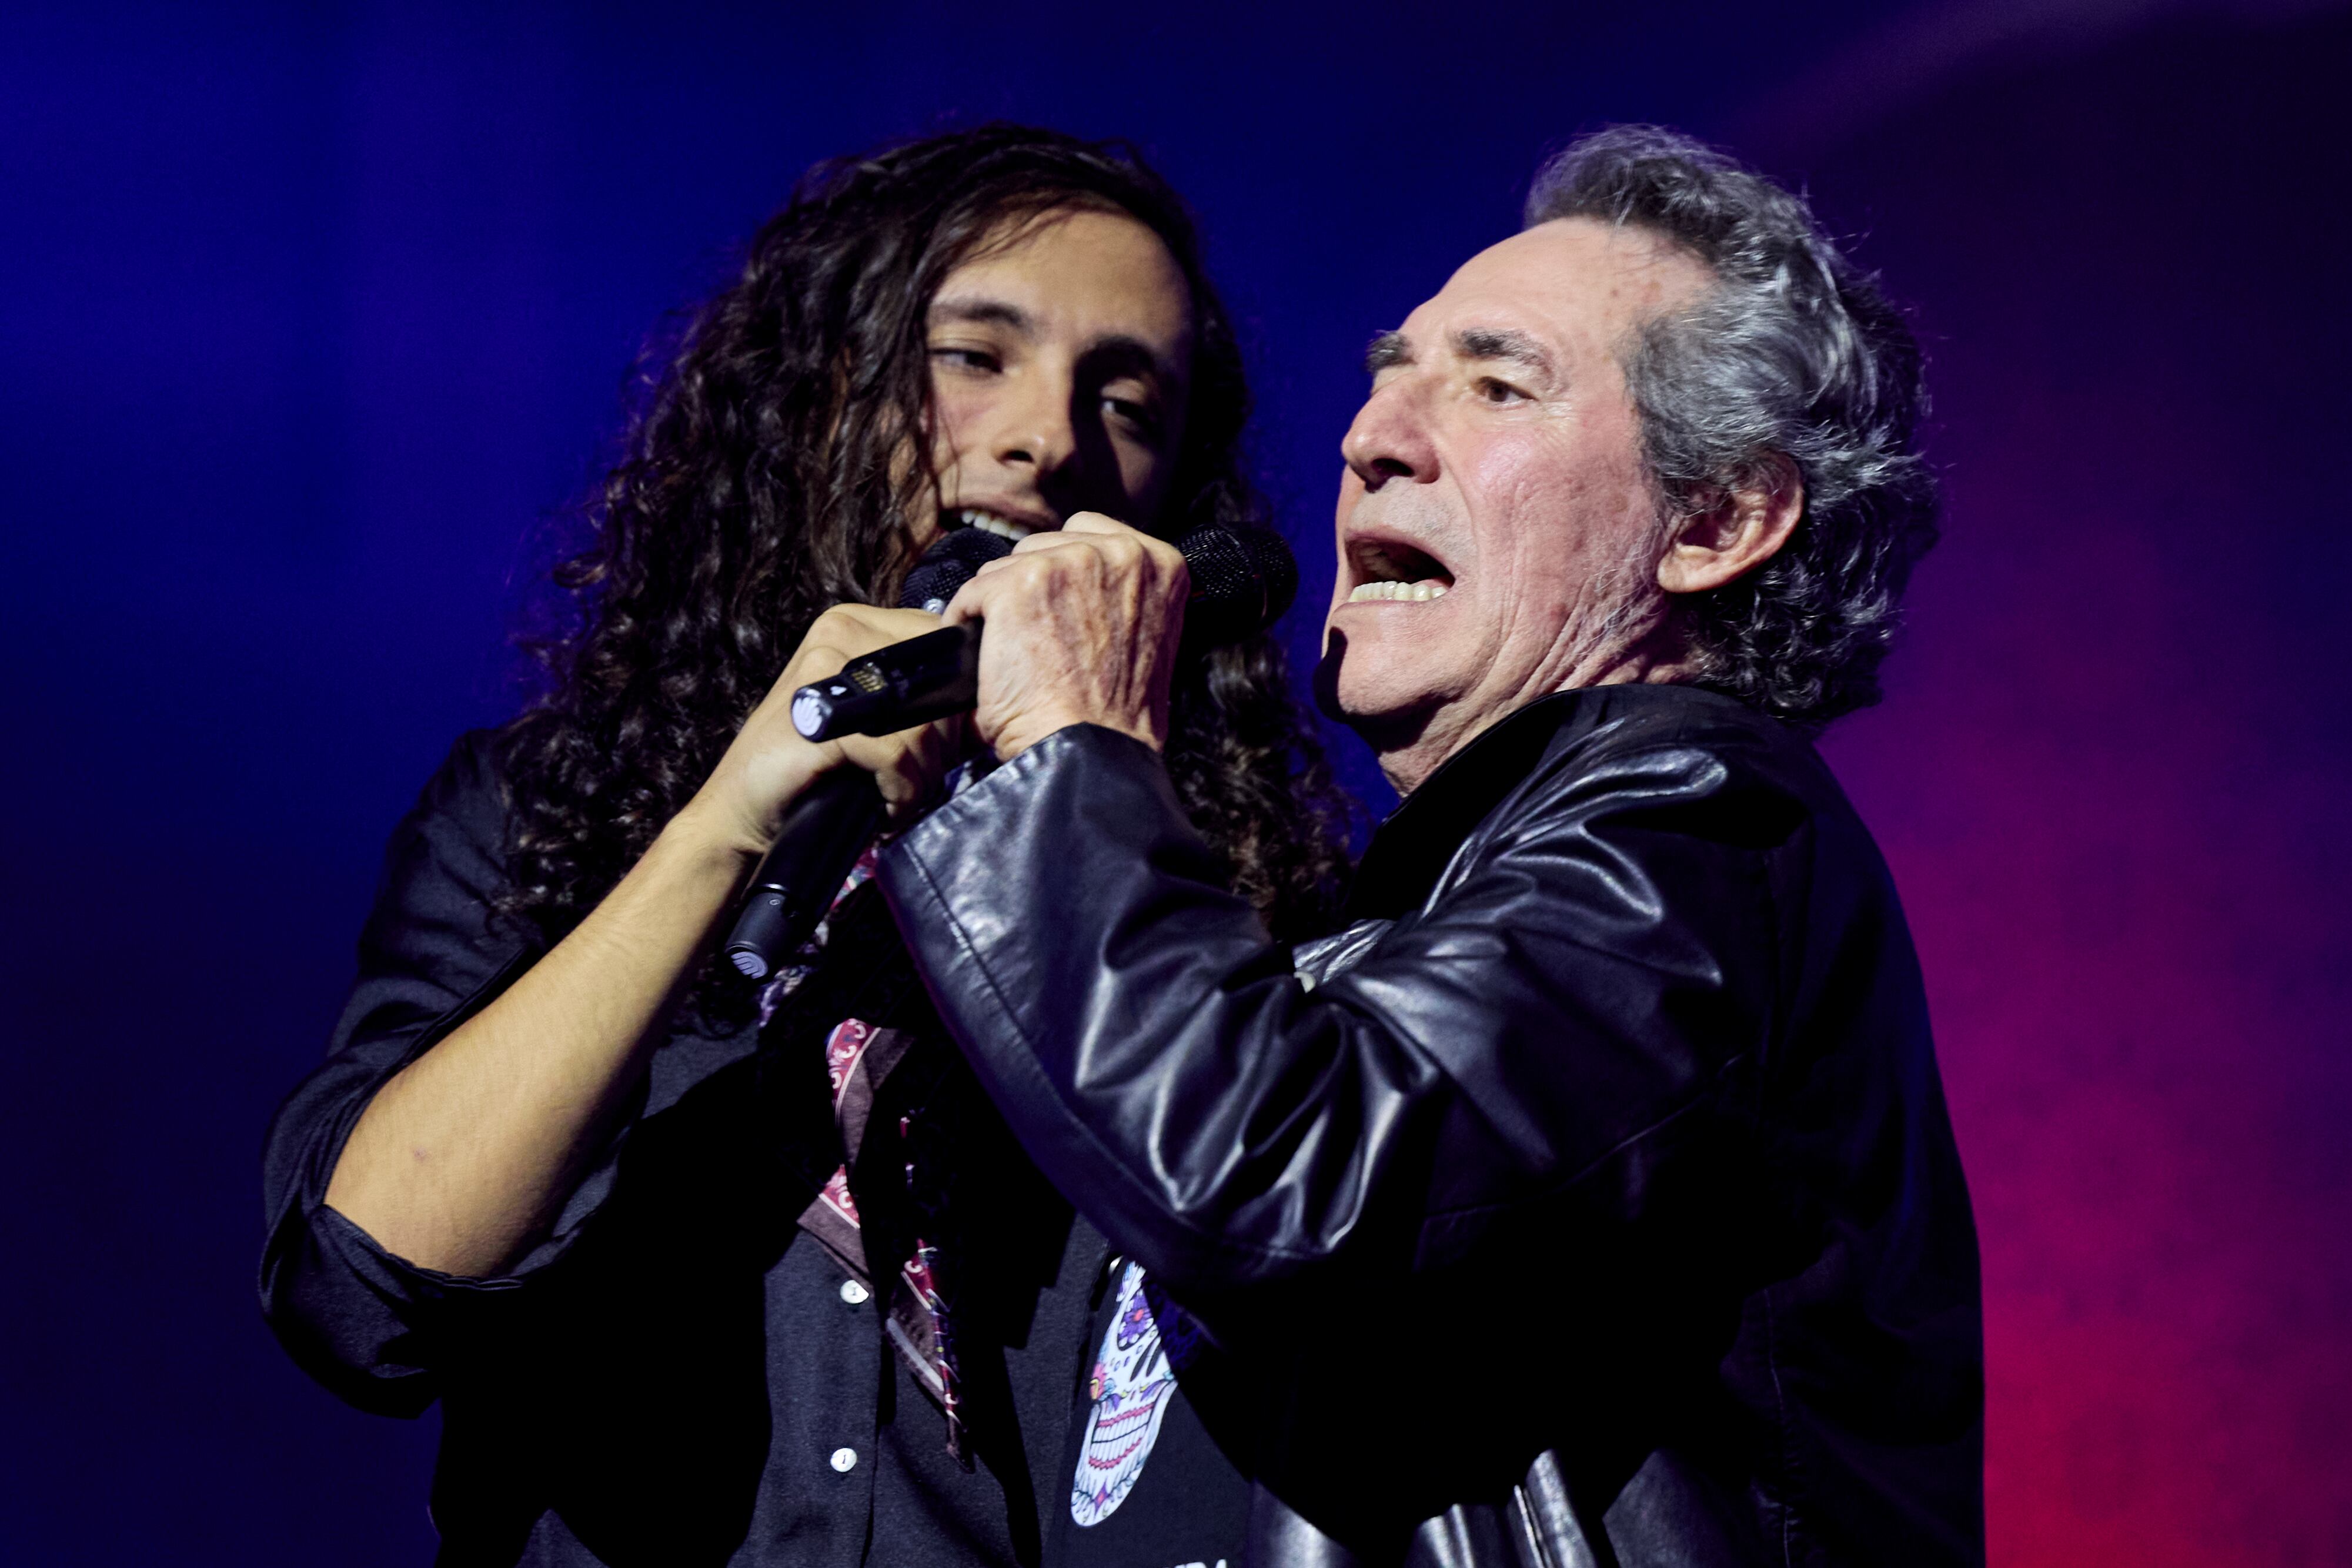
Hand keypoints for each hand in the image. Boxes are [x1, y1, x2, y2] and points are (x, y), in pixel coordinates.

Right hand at [682, 604, 967, 855]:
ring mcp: (826, 668)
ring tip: (896, 797)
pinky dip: (900, 793)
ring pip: (923, 725)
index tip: (939, 746)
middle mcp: (840, 633)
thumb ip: (915, 697)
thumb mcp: (869, 717)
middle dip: (938, 748)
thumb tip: (982, 706)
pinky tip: (883, 809)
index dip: (951, 701)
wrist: (744, 810)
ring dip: (920, 778)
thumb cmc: (813, 767)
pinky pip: (898, 756)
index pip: (938, 645)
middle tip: (911, 780)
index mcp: (853, 624)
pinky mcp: (823, 714)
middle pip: (936, 687)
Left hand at [944, 512, 1189, 759]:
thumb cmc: (1116, 716)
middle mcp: (1117, 552)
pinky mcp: (1017, 586)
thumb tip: (1077, 582)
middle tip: (1032, 636)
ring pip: (1006, 566)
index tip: (1057, 603)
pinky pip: (973, 590)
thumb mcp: (1146, 636)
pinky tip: (984, 657)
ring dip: (1000, 605)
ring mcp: (1066, 564)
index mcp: (1159, 562)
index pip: (1089, 533)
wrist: (1090, 752)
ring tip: (1011, 652)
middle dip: (1032, 586)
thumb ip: (1121, 595)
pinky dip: (966, 620)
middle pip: (1045, 545)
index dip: (1065, 570)